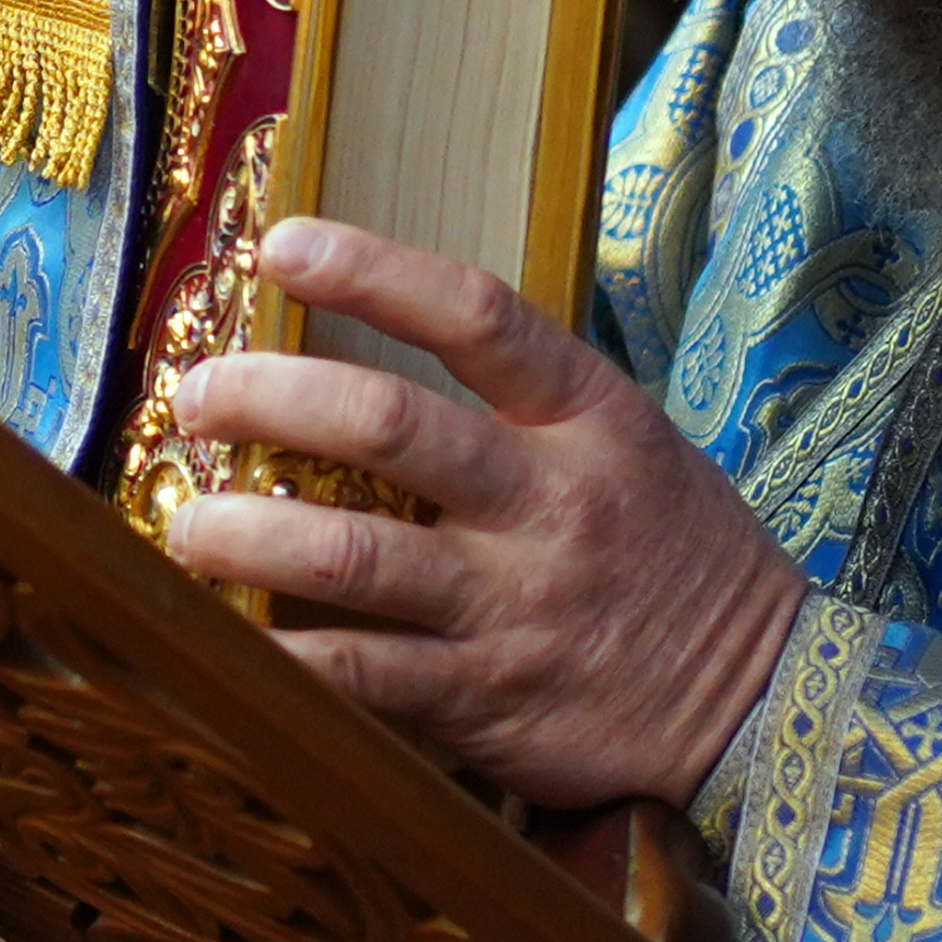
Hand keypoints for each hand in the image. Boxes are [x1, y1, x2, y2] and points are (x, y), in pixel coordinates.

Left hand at [164, 218, 804, 809]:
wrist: (756, 692)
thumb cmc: (670, 547)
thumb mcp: (627, 440)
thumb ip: (521, 400)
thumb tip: (373, 340)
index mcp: (587, 416)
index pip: (474, 315)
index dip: (370, 269)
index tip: (282, 244)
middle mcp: (546, 500)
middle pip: (388, 426)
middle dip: (273, 400)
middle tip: (201, 395)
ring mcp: (511, 602)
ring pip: (351, 557)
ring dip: (246, 535)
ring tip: (185, 523)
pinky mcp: (484, 697)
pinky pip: (362, 678)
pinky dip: (283, 662)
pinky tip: (224, 649)